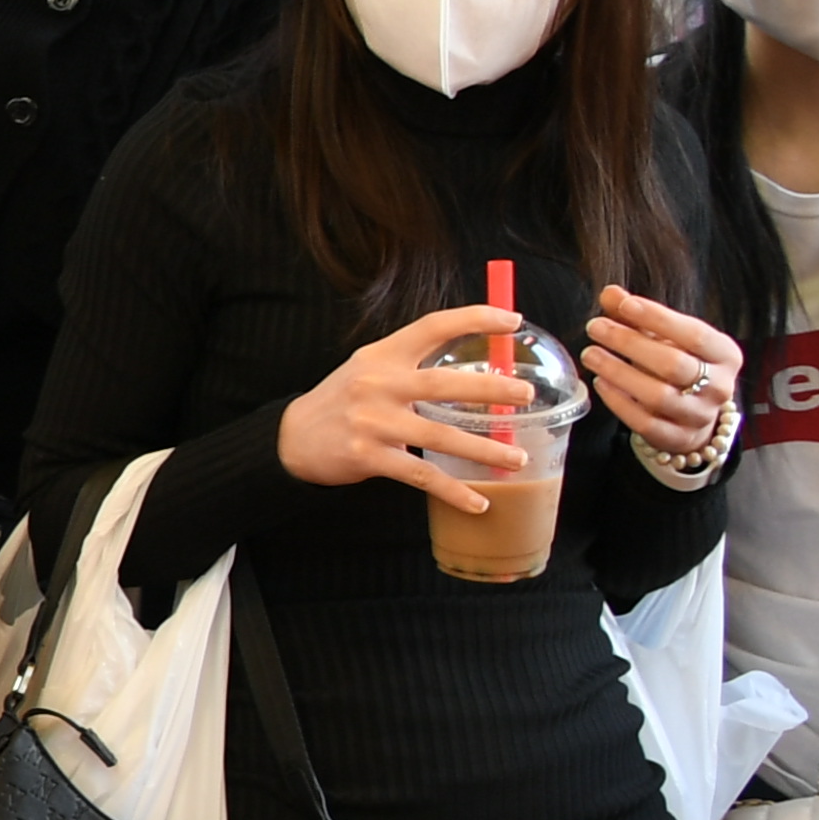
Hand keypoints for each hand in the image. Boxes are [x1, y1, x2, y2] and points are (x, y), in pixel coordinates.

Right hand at [275, 302, 528, 512]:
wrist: (292, 438)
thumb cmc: (343, 401)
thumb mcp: (369, 368)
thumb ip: (412, 364)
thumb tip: (477, 371)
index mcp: (382, 356)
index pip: (433, 326)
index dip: (475, 318)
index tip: (513, 320)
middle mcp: (377, 384)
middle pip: (443, 383)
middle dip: (491, 389)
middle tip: (526, 395)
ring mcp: (372, 422)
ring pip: (440, 436)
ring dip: (484, 449)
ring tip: (517, 459)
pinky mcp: (368, 456)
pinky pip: (420, 476)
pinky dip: (453, 491)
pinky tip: (478, 501)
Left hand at [582, 282, 743, 472]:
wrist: (696, 415)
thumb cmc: (682, 365)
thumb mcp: (669, 338)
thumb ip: (640, 316)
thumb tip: (610, 293)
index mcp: (725, 355)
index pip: (694, 334)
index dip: (658, 319)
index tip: (624, 305)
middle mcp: (719, 387)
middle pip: (673, 364)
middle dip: (630, 343)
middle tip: (595, 327)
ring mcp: (700, 416)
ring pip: (658, 395)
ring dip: (619, 372)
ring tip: (590, 354)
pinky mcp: (677, 438)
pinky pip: (644, 422)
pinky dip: (619, 402)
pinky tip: (599, 383)